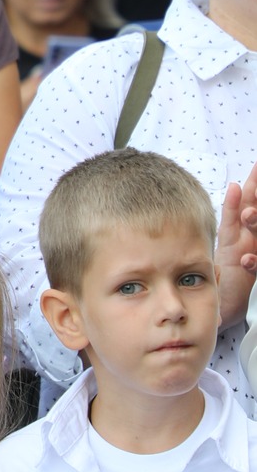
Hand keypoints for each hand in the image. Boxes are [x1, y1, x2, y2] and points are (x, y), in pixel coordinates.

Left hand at [217, 167, 256, 326]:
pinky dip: (253, 262)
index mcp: (240, 230)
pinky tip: (246, 259)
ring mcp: (253, 255)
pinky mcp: (252, 278)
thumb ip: (223, 218)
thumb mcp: (219, 241)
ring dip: (256, 224)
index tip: (256, 165)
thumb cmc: (220, 272)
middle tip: (255, 183)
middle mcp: (249, 240)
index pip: (248, 203)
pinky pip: (256, 268)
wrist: (224, 306)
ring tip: (249, 215)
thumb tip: (227, 188)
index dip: (252, 185)